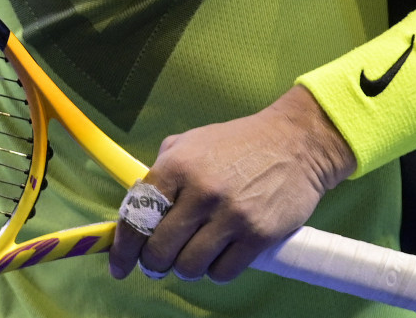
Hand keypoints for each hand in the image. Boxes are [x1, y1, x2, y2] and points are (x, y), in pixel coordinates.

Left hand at [109, 86, 354, 283]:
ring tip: (192, 256)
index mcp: (178, 165)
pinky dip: (215, 271)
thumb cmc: (239, 144)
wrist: (296, 142)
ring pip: (189, 267)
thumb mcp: (192, 142)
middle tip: (158, 263)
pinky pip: (222, 272)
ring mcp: (231, 215)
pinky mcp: (258, 235)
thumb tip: (137, 208)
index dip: (123, 247)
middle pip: (160, 249)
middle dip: (153, 263)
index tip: (119, 265)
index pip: (137, 216)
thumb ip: (163, 170)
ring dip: (185, 268)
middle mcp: (201, 190)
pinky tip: (219, 255)